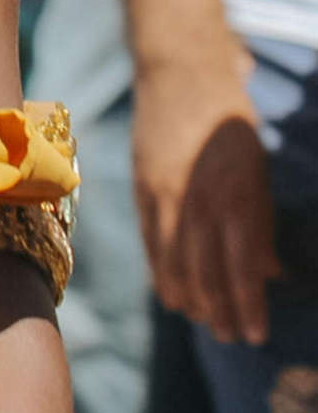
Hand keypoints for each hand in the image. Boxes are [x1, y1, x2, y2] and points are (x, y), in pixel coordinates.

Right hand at [133, 50, 278, 344]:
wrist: (180, 75)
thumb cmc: (229, 122)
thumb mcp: (258, 171)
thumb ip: (261, 224)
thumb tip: (271, 271)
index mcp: (234, 198)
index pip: (241, 267)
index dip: (247, 304)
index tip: (254, 334)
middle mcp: (196, 203)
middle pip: (204, 272)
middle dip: (217, 310)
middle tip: (227, 337)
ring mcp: (163, 197)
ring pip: (173, 262)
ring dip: (187, 297)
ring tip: (199, 321)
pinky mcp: (141, 190)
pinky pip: (151, 242)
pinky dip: (159, 271)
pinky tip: (167, 292)